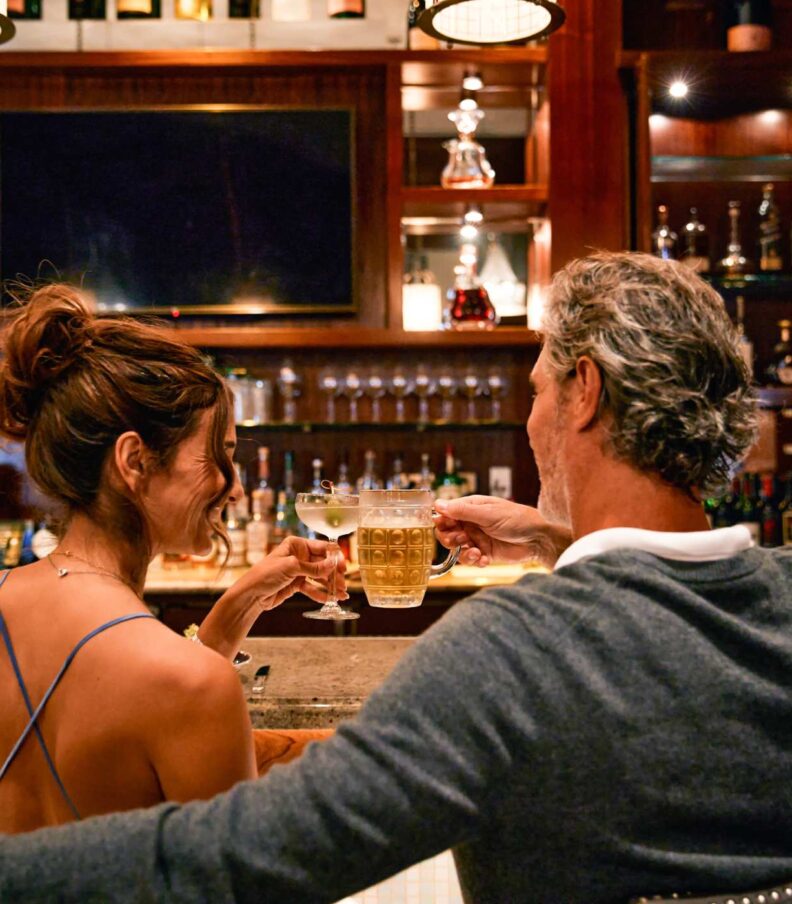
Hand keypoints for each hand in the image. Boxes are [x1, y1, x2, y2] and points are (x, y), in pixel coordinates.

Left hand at [199, 537, 346, 659]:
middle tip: (343, 585)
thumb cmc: (265, 574)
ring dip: (330, 586)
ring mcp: (298, 570)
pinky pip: (312, 588)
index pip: (322, 548)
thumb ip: (314, 567)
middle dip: (334, 575)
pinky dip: (321, 594)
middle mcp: (299, 555)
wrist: (250, 595)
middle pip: (323, 563)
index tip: (343, 567)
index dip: (334, 557)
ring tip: (341, 595)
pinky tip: (329, 600)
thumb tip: (333, 564)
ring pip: (320, 577)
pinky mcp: (296, 584)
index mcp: (297, 544)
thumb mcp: (291, 567)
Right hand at [433, 495, 571, 568]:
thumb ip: (463, 510)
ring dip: (463, 552)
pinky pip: (470, 560)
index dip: (441, 520)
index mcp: (471, 508)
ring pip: (456, 549)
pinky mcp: (484, 554)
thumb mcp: (488, 513)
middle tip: (462, 539)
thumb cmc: (517, 519)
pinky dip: (474, 561)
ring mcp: (477, 539)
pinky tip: (485, 559)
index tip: (445, 526)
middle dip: (450, 538)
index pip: (446, 513)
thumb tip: (438, 504)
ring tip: (476, 552)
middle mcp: (471, 523)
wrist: (539, 539)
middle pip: (447, 533)